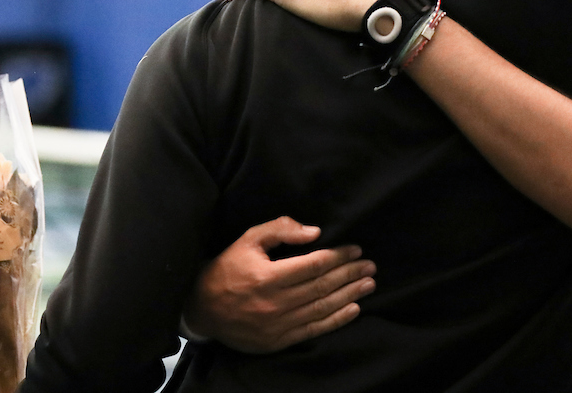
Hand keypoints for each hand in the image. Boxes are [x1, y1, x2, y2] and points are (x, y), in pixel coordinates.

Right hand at [181, 216, 376, 352]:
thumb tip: (315, 232)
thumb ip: (281, 229)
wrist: (202, 307)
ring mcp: (276, 325)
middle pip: (322, 287)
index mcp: (267, 276)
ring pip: (321, 309)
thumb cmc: (228, 268)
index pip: (313, 265)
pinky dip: (336, 320)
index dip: (338, 257)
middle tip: (370, 266)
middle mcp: (274, 303)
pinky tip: (353, 309)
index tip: (355, 250)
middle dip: (349, 274)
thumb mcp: (249, 239)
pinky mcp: (277, 341)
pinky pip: (313, 330)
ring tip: (368, 284)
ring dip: (349, 296)